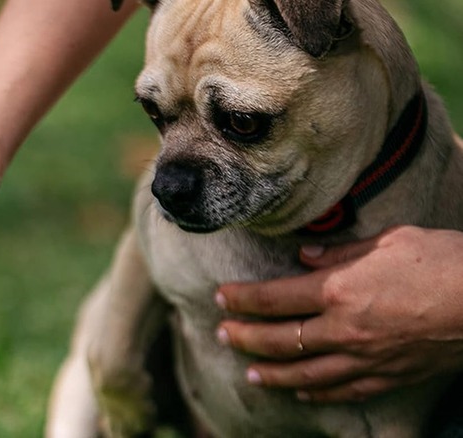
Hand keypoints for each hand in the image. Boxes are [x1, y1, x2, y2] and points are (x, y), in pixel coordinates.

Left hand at [215, 226, 462, 401]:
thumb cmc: (444, 262)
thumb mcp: (389, 241)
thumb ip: (340, 253)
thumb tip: (306, 256)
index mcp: (338, 290)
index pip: (273, 298)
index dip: (241, 299)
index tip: (221, 298)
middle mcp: (343, 329)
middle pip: (278, 339)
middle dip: (244, 337)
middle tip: (222, 335)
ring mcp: (365, 358)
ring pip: (304, 373)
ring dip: (272, 374)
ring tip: (250, 373)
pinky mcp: (388, 376)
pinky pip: (343, 391)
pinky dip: (317, 393)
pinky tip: (301, 392)